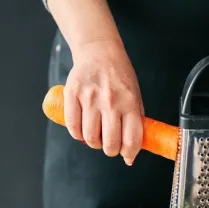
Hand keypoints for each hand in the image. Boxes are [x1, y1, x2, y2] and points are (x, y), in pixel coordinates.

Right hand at [64, 41, 143, 164]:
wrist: (99, 52)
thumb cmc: (119, 77)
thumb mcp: (135, 97)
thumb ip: (135, 123)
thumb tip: (131, 155)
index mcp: (129, 102)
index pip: (132, 139)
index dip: (129, 153)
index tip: (126, 155)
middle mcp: (111, 101)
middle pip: (109, 142)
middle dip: (110, 151)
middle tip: (109, 146)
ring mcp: (90, 97)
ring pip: (89, 137)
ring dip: (93, 143)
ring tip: (96, 136)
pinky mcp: (72, 93)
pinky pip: (72, 125)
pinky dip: (77, 134)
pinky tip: (82, 130)